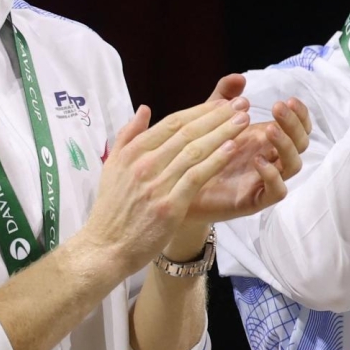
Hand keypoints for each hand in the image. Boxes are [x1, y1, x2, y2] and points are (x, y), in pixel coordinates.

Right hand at [78, 98, 252, 277]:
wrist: (106, 248)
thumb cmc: (112, 209)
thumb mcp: (112, 167)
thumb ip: (128, 136)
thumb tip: (145, 109)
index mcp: (131, 153)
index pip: (171, 123)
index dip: (200, 110)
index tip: (222, 102)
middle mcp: (143, 165)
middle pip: (187, 133)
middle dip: (217, 116)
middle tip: (242, 104)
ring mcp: (156, 185)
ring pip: (195, 151)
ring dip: (222, 133)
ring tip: (244, 121)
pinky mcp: (169, 205)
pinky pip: (196, 177)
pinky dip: (215, 160)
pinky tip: (232, 148)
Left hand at [176, 76, 310, 239]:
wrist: (175, 190)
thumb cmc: (196, 156)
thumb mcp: (208, 121)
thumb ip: (223, 99)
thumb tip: (238, 77)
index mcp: (264, 140)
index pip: (297, 127)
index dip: (300, 114)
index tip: (289, 100)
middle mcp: (271, 158)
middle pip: (301, 142)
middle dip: (294, 123)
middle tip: (279, 107)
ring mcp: (265, 179)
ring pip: (294, 165)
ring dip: (286, 145)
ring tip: (269, 130)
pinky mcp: (255, 200)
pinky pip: (277, 191)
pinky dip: (273, 176)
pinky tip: (257, 160)